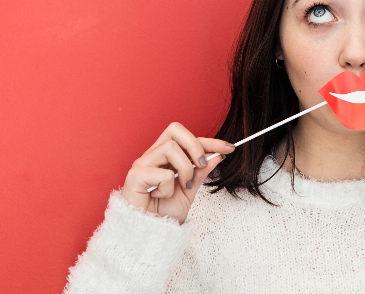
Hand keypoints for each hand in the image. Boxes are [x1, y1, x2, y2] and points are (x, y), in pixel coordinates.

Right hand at [120, 122, 235, 224]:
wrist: (148, 235)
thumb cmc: (164, 213)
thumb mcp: (189, 190)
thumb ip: (200, 172)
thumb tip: (218, 156)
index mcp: (166, 156)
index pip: (188, 138)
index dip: (210, 141)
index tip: (229, 148)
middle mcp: (153, 155)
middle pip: (175, 129)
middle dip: (195, 146)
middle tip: (202, 165)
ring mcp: (142, 163)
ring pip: (170, 148)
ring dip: (184, 169)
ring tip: (182, 186)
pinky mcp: (134, 176)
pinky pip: (162, 173)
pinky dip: (168, 188)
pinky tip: (160, 196)